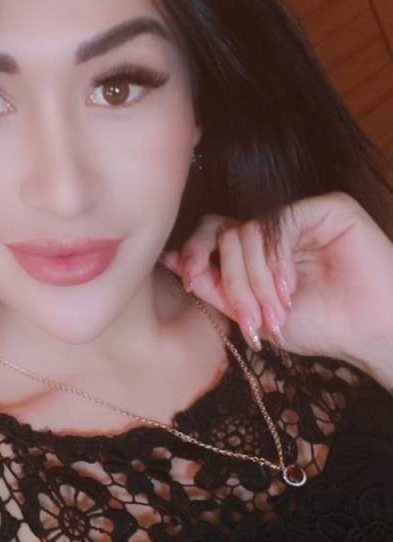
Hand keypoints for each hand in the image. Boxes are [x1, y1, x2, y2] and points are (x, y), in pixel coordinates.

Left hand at [160, 192, 392, 370]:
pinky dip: (277, 259)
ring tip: (277, 311)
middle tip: (249, 316)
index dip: (194, 252)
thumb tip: (170, 261)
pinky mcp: (326, 207)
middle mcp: (277, 227)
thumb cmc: (321, 328)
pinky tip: (290, 288)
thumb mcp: (255, 315)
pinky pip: (280, 221)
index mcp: (258, 249)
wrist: (371, 334)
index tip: (189, 277)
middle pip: (225, 231)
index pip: (212, 233)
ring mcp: (300, 215)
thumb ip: (216, 288)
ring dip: (256, 279)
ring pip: (249, 230)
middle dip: (230, 279)